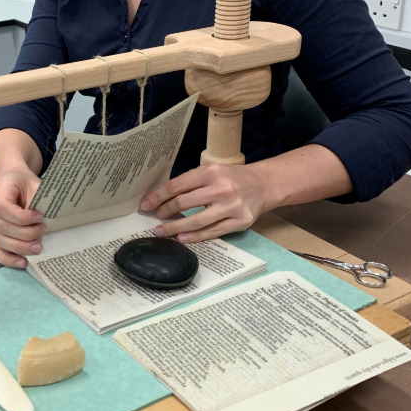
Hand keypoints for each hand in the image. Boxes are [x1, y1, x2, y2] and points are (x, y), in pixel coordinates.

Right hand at [0, 167, 44, 268]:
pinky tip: (22, 262)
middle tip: (43, 234)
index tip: (39, 218)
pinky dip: (8, 258)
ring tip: (38, 248)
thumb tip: (49, 221)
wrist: (13, 179)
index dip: (21, 217)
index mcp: (0, 190)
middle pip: (1, 227)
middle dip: (24, 235)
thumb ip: (39, 200)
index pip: (3, 207)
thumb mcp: (35, 184)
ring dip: (19, 248)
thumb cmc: (25, 182)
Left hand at [140, 162, 270, 242]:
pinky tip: (182, 238)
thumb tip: (161, 198)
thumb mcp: (212, 172)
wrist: (263, 185)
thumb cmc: (232, 178)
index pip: (177, 185)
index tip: (146, 205)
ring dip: (175, 228)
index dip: (158, 196)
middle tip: (155, 219)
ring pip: (196, 221)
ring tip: (162, 232)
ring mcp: (231, 206)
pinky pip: (212, 232)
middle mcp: (221, 188)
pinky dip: (195, 237)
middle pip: (184, 203)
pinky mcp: (239, 222)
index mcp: (211, 172)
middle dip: (165, 212)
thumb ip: (190, 183)